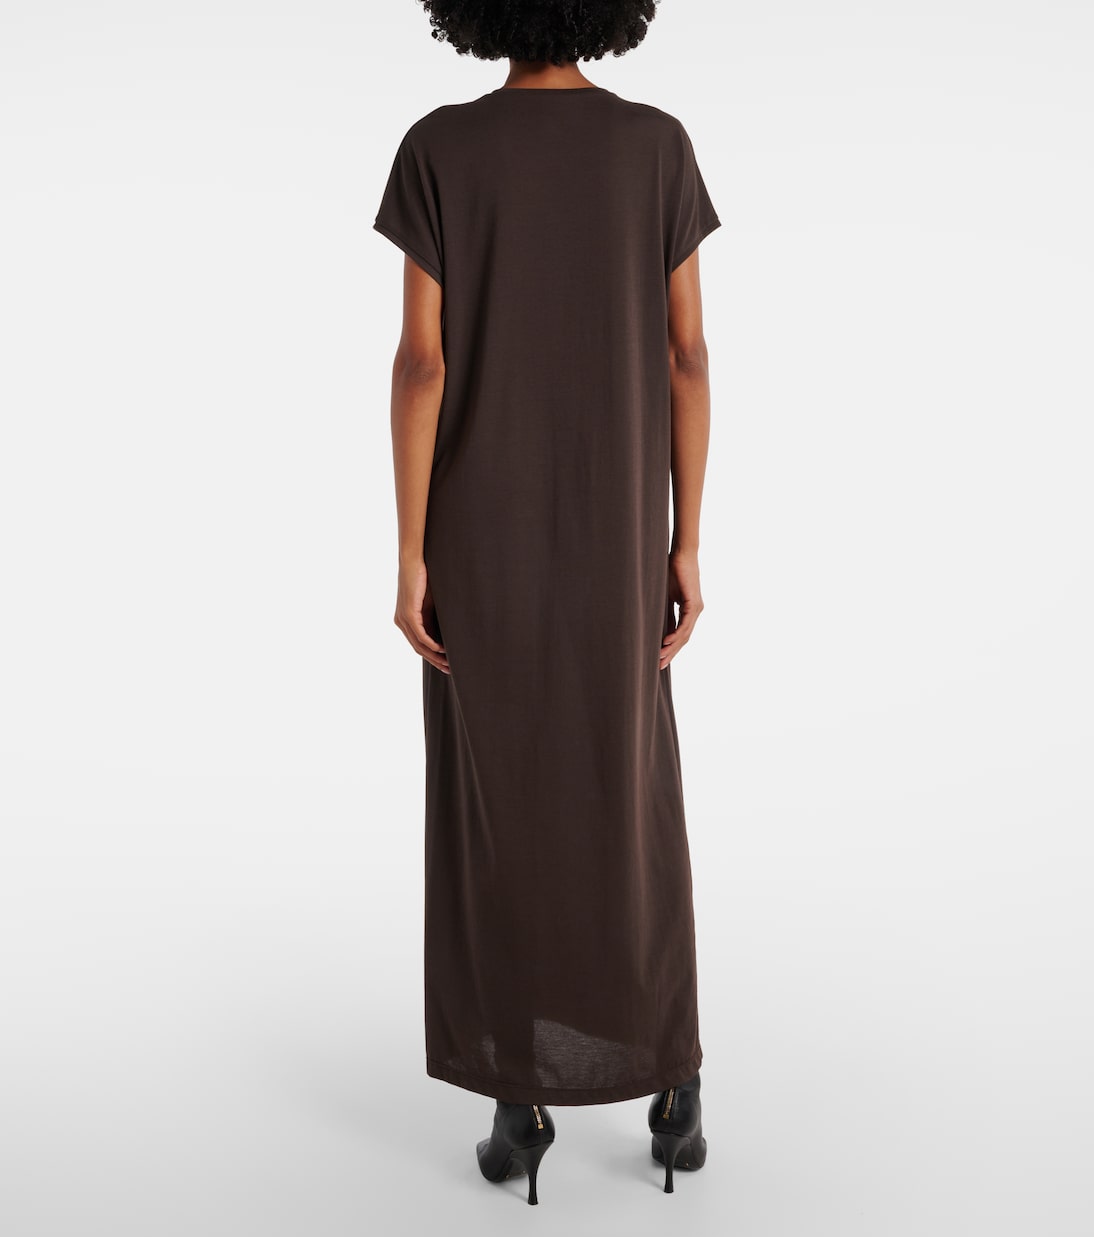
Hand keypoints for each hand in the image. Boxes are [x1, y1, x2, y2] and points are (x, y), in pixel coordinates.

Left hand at [395, 557, 449, 674]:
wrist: (414, 561)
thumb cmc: (424, 577)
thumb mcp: (431, 601)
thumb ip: (435, 616)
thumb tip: (449, 629)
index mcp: (406, 620)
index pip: (419, 644)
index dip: (432, 656)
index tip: (446, 663)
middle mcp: (401, 622)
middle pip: (418, 649)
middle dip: (434, 661)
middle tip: (449, 669)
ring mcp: (403, 619)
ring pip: (419, 645)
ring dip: (434, 656)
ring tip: (448, 663)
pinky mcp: (408, 615)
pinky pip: (421, 636)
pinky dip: (432, 644)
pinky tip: (442, 649)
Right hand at [660, 549, 703, 669]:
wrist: (682, 554)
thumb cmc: (673, 570)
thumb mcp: (666, 596)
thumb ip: (666, 612)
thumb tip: (660, 627)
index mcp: (689, 610)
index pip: (681, 634)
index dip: (671, 648)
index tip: (660, 659)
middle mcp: (696, 611)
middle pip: (684, 638)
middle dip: (671, 653)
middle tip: (659, 666)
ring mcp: (696, 608)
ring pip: (685, 634)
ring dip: (672, 647)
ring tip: (660, 658)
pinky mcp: (694, 603)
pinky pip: (685, 623)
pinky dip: (676, 634)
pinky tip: (666, 642)